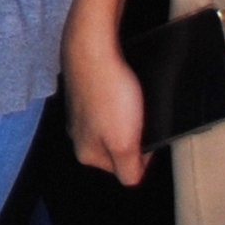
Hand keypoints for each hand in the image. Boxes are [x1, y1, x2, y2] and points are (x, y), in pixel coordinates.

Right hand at [65, 17, 146, 186]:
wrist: (93, 46)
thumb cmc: (110, 93)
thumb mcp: (125, 143)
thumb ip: (130, 170)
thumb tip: (132, 178)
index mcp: (86, 153)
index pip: (125, 168)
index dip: (143, 153)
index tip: (147, 133)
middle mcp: (77, 134)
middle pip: (118, 146)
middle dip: (133, 133)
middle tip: (140, 115)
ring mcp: (79, 111)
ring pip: (113, 123)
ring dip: (127, 114)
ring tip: (131, 98)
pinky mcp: (83, 90)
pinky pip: (107, 102)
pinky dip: (118, 97)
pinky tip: (122, 87)